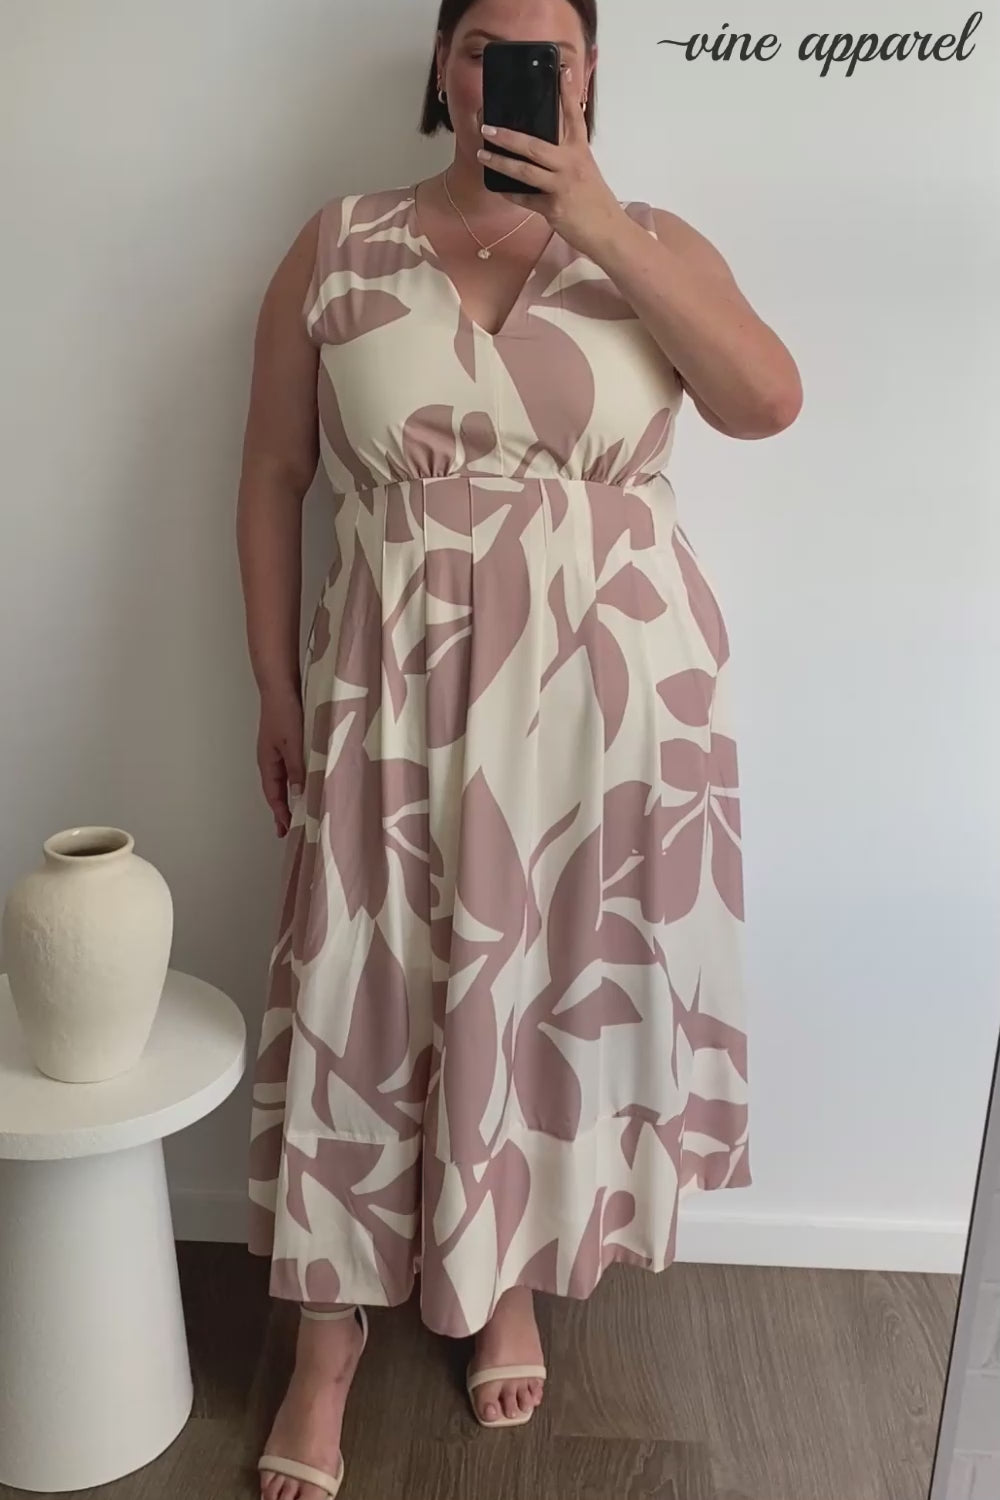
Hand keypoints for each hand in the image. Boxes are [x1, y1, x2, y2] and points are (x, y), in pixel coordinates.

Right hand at [257, 683, 304, 838]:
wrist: (280, 686)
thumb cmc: (284, 712)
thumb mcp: (293, 744)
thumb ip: (296, 769)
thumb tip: (298, 795)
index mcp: (267, 762)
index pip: (273, 795)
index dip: (280, 813)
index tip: (286, 830)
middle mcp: (269, 759)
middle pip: (276, 790)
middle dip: (282, 810)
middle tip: (288, 829)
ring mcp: (276, 751)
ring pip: (283, 780)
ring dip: (289, 797)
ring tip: (297, 812)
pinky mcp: (285, 742)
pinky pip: (289, 768)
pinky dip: (295, 780)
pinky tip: (304, 782)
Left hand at [476, 65, 622, 253]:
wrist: (609, 232)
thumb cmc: (595, 202)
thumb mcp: (585, 171)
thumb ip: (566, 158)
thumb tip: (540, 150)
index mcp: (580, 152)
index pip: (574, 117)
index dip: (567, 94)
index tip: (562, 71)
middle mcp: (571, 164)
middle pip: (535, 145)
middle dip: (508, 136)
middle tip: (487, 127)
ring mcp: (562, 186)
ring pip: (525, 171)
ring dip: (501, 162)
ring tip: (482, 155)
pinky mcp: (554, 208)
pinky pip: (526, 199)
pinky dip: (511, 194)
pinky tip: (499, 188)